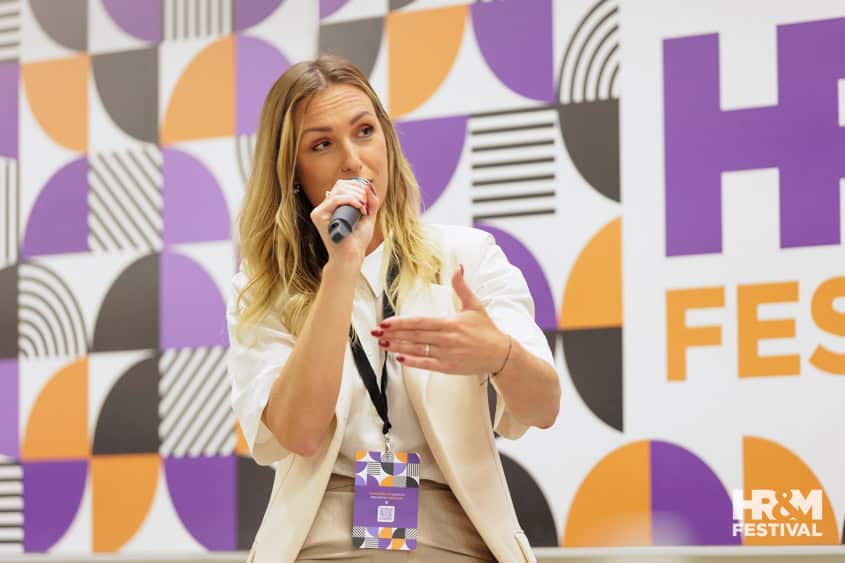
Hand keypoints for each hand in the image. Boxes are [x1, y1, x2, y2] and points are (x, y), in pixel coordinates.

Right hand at [310, 178, 380, 266]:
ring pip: (338, 190)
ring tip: (364, 209)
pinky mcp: (318, 216)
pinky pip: (335, 199)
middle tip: (367, 204)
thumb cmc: (357, 241)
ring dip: (356, 196)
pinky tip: (359, 208)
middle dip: (358, 190)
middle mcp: (326, 207)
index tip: (368, 197)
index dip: (357, 186)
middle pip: (340, 185)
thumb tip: (369, 186)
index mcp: (334, 206)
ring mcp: (320, 211)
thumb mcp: (368, 217)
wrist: (351, 256)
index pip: (343, 186)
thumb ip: (371, 203)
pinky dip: (350, 200)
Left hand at [372, 265, 509, 373]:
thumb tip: (458, 268)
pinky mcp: (449, 367)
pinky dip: (412, 361)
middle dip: (393, 334)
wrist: (501, 353)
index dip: (401, 323)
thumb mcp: (474, 305)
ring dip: (398, 347)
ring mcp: (447, 354)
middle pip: (414, 336)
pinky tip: (399, 358)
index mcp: (450, 323)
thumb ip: (462, 287)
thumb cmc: (487, 329)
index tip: (385, 322)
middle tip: (375, 332)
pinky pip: (426, 364)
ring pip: (417, 350)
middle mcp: (447, 339)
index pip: (420, 322)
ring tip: (382, 344)